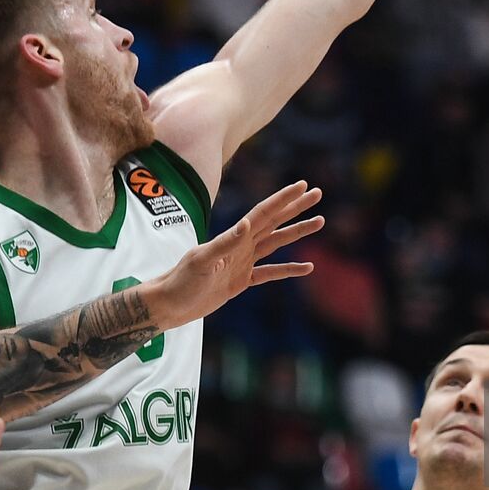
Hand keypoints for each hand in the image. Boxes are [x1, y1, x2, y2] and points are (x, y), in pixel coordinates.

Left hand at [155, 181, 322, 324]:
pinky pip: (271, 272)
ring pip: (277, 242)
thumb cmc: (181, 281)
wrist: (169, 304)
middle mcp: (242, 245)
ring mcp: (243, 262)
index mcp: (235, 237)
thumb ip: (224, 242)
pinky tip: (307, 267)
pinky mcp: (242, 280)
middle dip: (297, 207)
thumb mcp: (202, 261)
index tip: (303, 185)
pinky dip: (289, 269)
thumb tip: (248, 223)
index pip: (264, 212)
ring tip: (319, 221)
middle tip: (318, 193)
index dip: (284, 199)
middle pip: (275, 221)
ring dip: (297, 232)